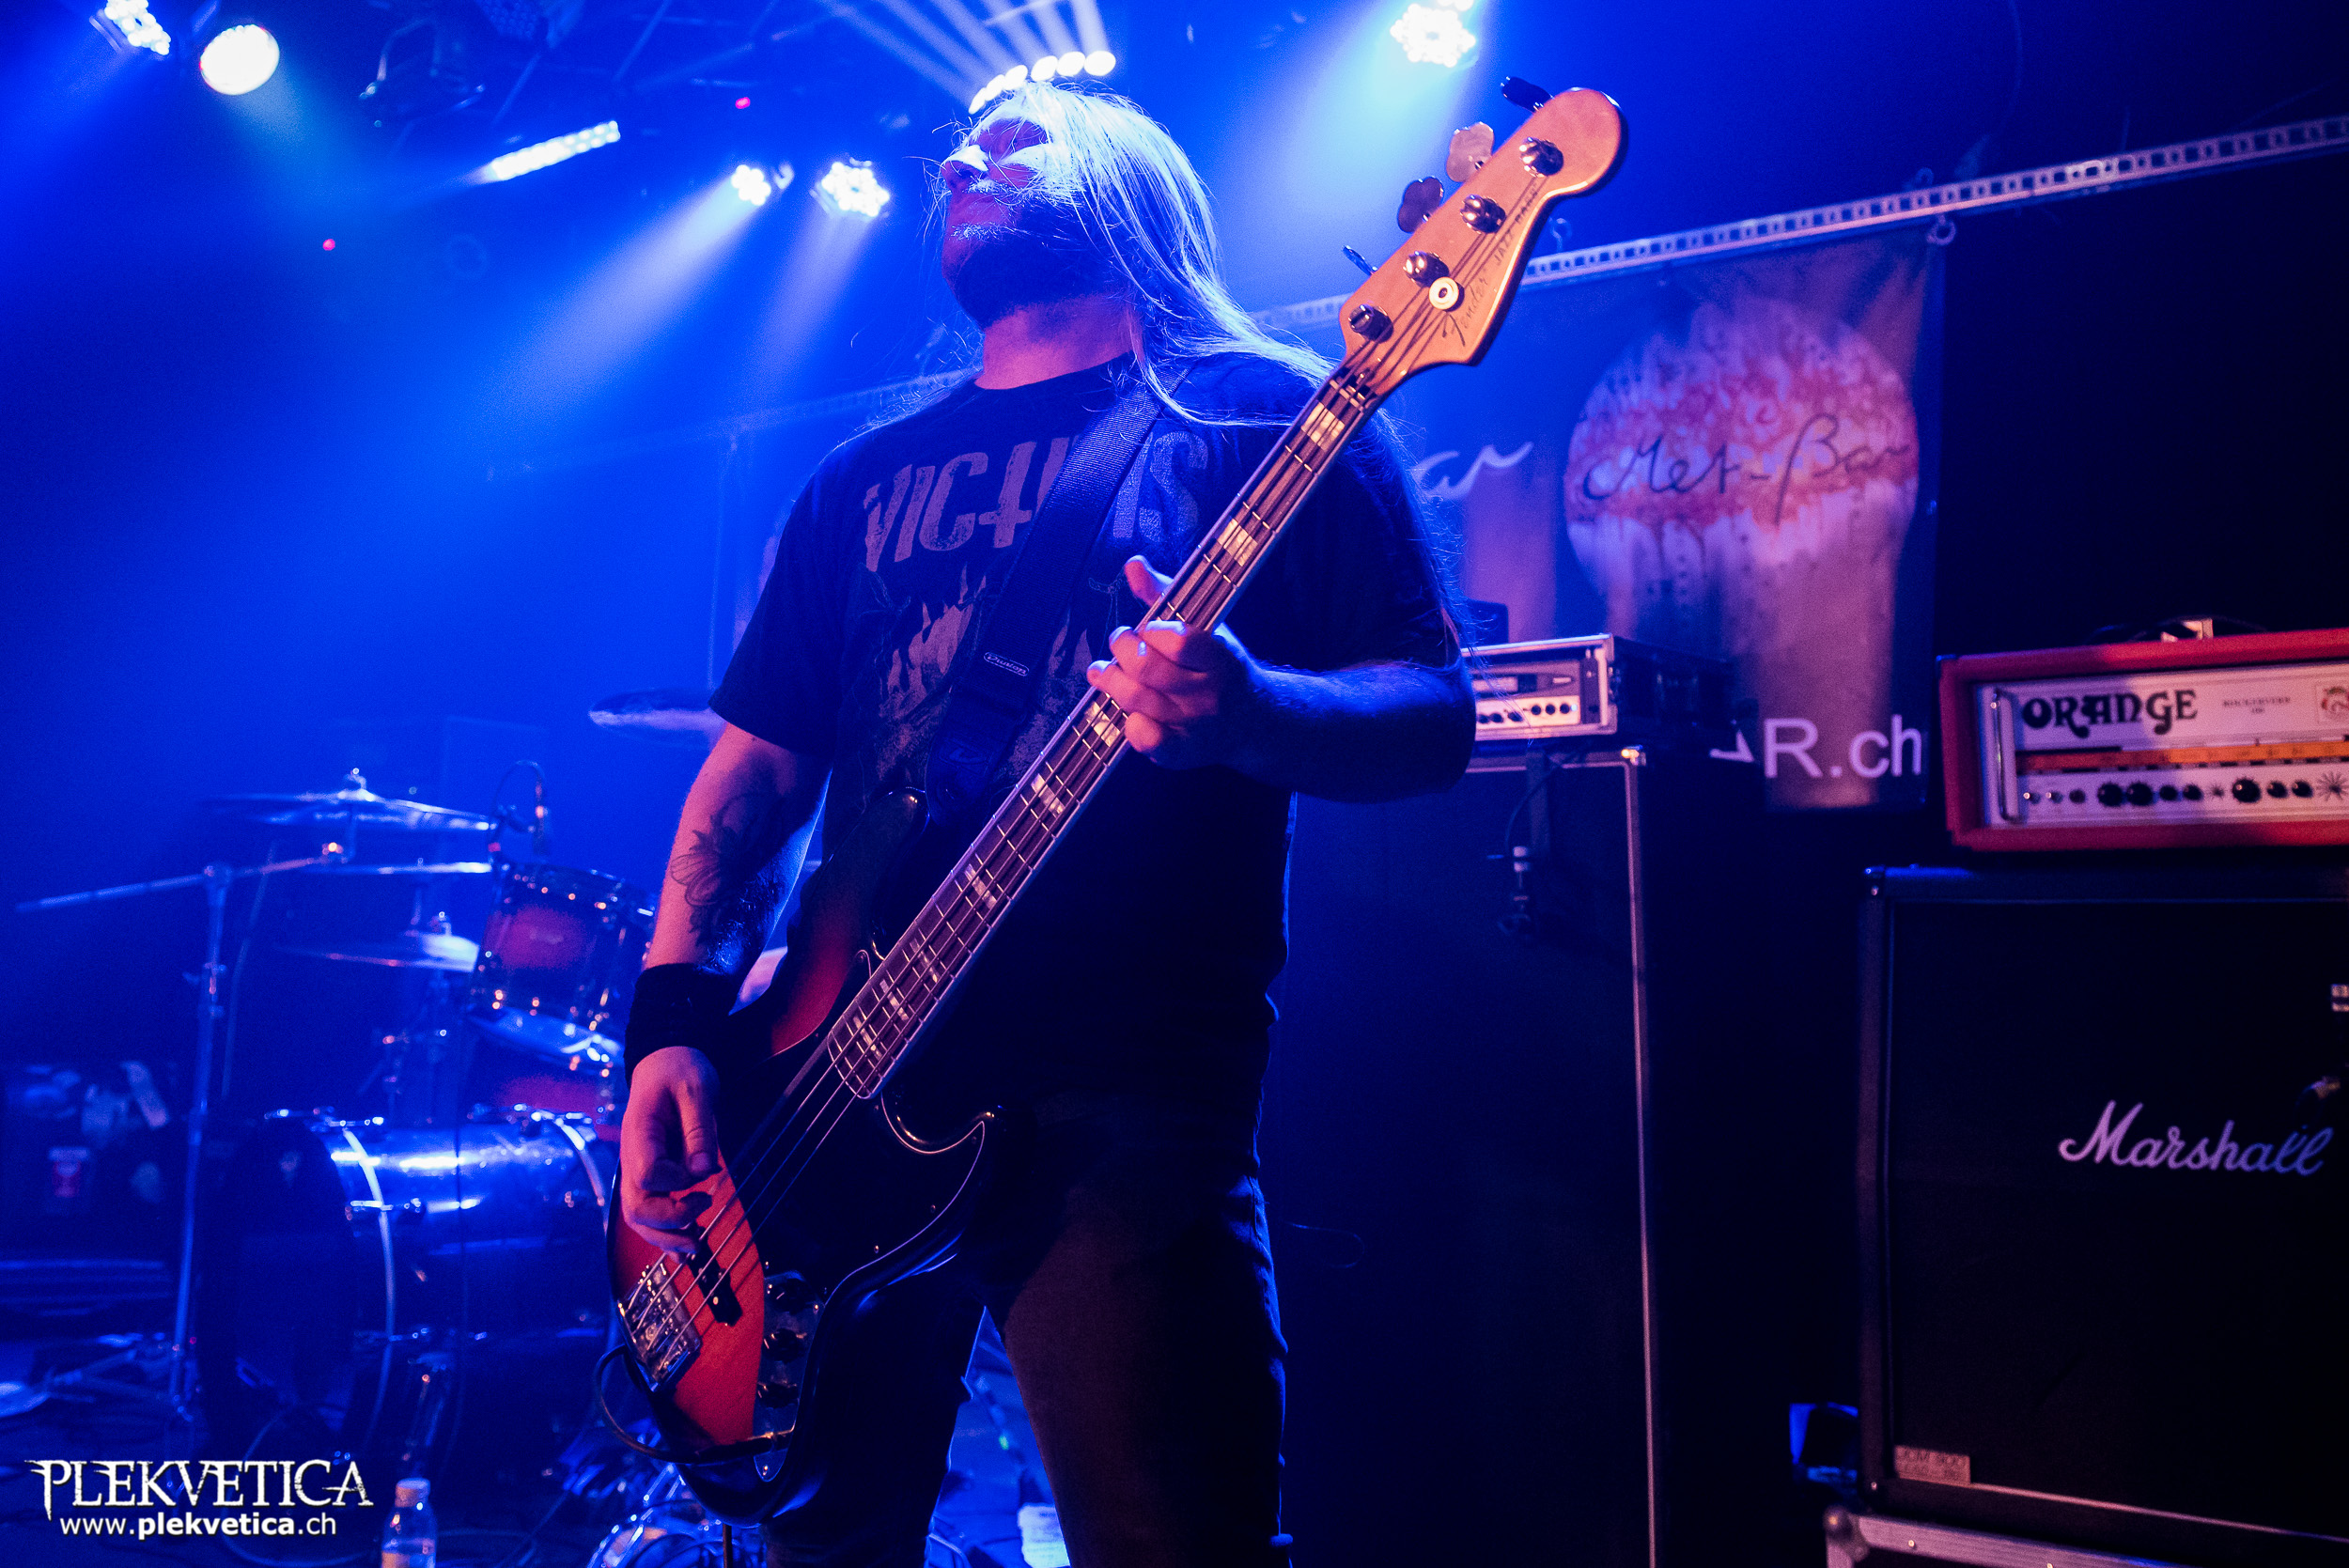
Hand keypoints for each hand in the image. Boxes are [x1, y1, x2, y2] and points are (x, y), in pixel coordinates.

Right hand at [620, 1046, 721, 1254]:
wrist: (665, 1063)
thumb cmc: (680, 1071)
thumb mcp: (697, 1090)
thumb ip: (700, 1131)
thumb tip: (705, 1172)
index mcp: (639, 1134)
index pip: (647, 1175)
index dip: (675, 1182)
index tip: (702, 1170)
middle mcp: (632, 1158)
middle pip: (635, 1207)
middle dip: (669, 1221)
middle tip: (704, 1208)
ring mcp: (638, 1169)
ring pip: (638, 1217)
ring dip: (665, 1237)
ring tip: (696, 1245)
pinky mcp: (649, 1176)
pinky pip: (649, 1212)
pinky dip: (664, 1233)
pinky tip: (685, 1246)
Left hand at [1085, 556, 1265, 769]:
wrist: (1256, 721)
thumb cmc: (1221, 666)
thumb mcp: (1205, 626)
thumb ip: (1165, 595)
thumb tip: (1132, 564)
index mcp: (1220, 658)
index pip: (1180, 641)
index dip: (1153, 631)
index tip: (1147, 628)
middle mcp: (1209, 694)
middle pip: (1148, 669)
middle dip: (1122, 649)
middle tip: (1120, 643)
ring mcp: (1194, 725)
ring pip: (1136, 700)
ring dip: (1110, 680)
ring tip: (1103, 671)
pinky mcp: (1181, 753)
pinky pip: (1147, 742)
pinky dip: (1130, 727)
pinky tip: (1127, 713)